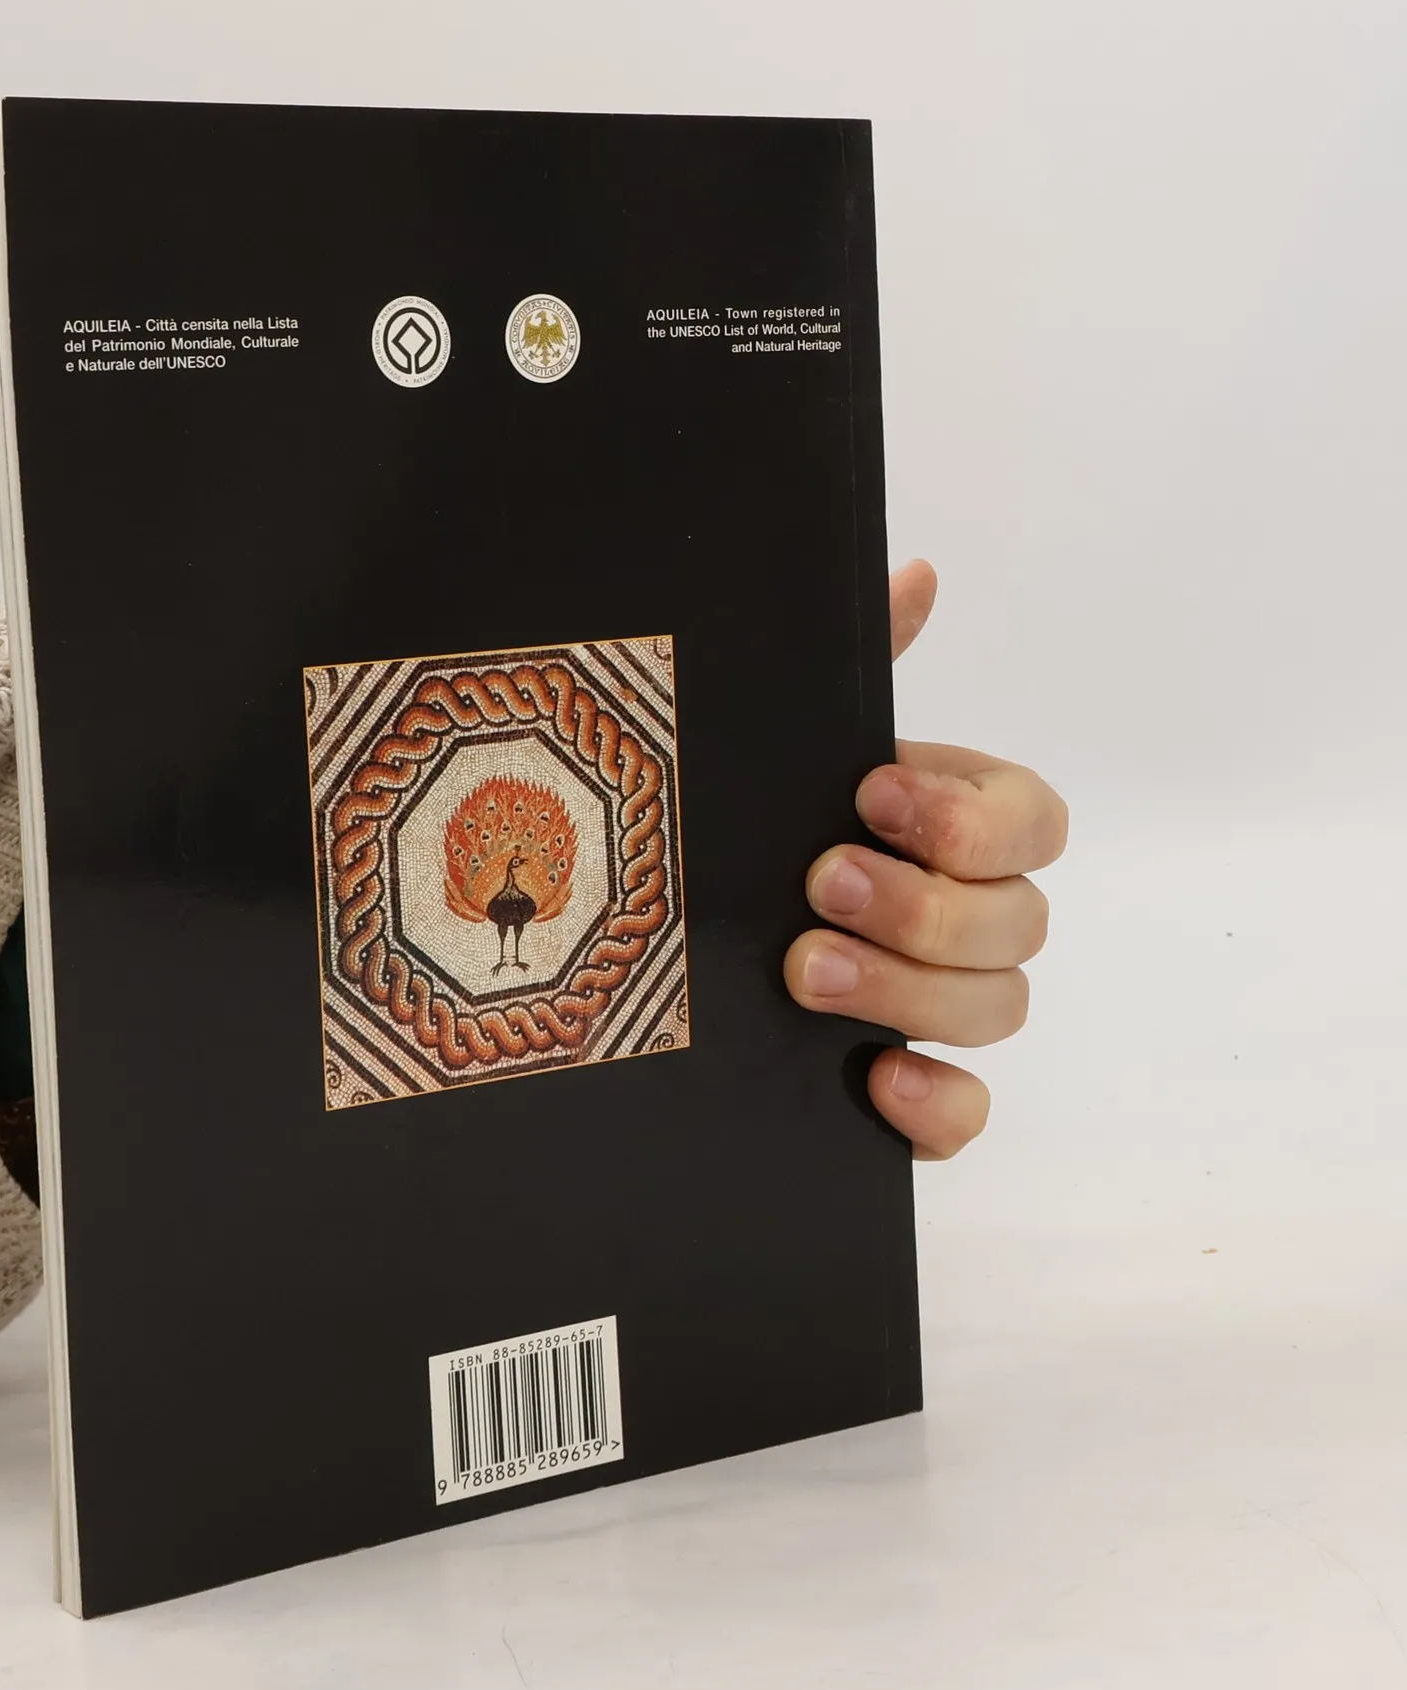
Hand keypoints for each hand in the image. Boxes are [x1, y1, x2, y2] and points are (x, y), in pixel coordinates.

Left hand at [783, 561, 1067, 1158]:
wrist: (655, 926)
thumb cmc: (755, 818)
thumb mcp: (789, 742)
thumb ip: (858, 662)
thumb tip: (916, 573)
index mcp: (959, 828)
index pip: (1034, 823)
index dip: (971, 816)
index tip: (871, 791)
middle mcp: (969, 918)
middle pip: (1019, 924)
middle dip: (927, 906)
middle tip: (822, 883)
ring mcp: (941, 1006)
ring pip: (999, 1011)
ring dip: (914, 990)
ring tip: (806, 970)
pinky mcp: (905, 1087)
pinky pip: (964, 1115)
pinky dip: (937, 1106)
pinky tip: (875, 1077)